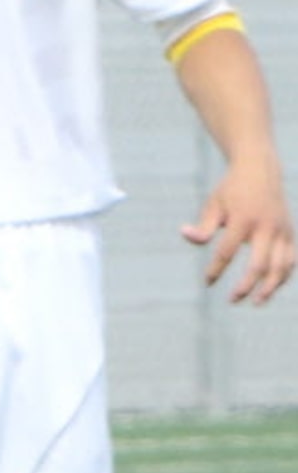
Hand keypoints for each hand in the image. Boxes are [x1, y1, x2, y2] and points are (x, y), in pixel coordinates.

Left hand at [180, 157, 295, 303]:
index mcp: (243, 219)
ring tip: (256, 302)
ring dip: (270, 287)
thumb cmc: (231, 190)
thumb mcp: (213, 205)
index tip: (207, 282)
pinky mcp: (291, 233)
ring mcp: (282, 231)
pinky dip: (283, 277)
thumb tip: (185, 235)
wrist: (260, 170)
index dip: (216, 270)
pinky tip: (269, 289)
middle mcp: (266, 227)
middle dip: (246, 286)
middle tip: (232, 299)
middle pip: (259, 265)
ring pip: (281, 267)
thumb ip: (203, 226)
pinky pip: (291, 260)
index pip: (227, 252)